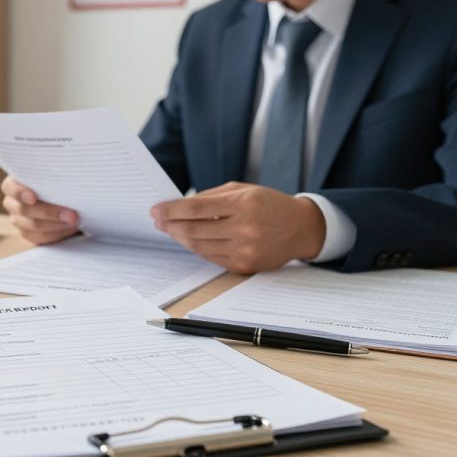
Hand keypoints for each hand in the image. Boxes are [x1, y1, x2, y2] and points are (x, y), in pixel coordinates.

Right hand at [1, 176, 79, 244]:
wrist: (63, 199)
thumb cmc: (56, 183)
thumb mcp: (53, 177)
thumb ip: (53, 178)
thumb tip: (67, 181)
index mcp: (12, 184)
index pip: (10, 188)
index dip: (20, 193)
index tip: (33, 198)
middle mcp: (11, 203)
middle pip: (24, 210)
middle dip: (50, 212)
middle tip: (72, 214)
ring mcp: (18, 220)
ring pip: (33, 225)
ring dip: (57, 224)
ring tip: (74, 221)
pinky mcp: (27, 234)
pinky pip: (40, 237)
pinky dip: (57, 233)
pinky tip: (69, 228)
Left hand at [150, 182, 325, 273]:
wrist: (301, 228)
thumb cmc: (268, 204)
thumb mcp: (243, 190)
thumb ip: (211, 197)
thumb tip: (179, 206)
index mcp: (243, 204)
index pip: (196, 209)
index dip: (171, 210)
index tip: (155, 210)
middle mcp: (245, 229)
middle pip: (194, 230)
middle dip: (170, 225)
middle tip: (157, 220)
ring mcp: (245, 250)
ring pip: (200, 246)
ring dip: (180, 238)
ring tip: (169, 229)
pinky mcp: (245, 266)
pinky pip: (211, 258)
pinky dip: (197, 248)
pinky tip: (189, 239)